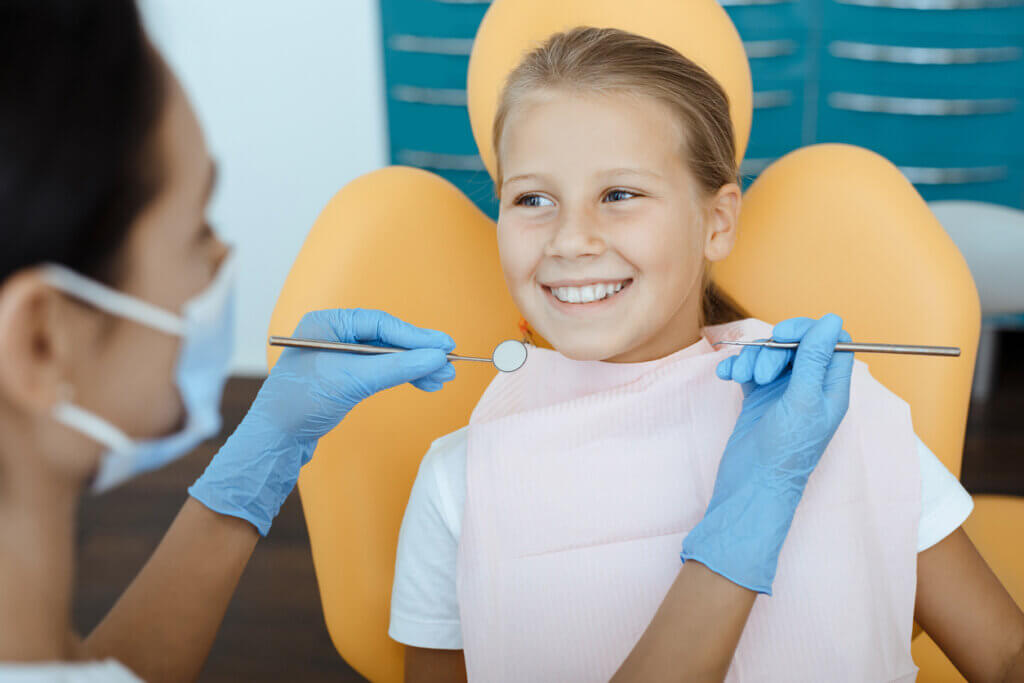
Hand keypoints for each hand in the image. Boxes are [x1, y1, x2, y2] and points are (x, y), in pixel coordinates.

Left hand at [189, 308, 455, 534]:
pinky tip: (423, 383)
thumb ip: (397, 367)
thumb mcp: (354, 380)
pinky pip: (380, 371)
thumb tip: (436, 357)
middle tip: (449, 365)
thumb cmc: (302, 403)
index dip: (416, 335)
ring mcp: (339, 358)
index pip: (381, 323)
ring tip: (442, 380)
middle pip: (388, 338)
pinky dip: (402, 377)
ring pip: (387, 357)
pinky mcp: (344, 379)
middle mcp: (334, 335)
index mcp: (328, 323)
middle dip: (419, 353)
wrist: (274, 440)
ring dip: (415, 368)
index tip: (444, 346)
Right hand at [681, 314, 853, 593]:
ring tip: (743, 378)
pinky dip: (736, 367)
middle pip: (797, 345)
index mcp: (831, 389)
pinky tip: (726, 376)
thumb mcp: (803, 401)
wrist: (751, 487)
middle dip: (775, 348)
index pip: (831, 342)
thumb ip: (815, 358)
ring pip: (770, 355)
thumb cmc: (785, 452)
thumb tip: (831, 319)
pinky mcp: (758, 399)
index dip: (809, 332)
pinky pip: (749, 370)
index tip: (786, 336)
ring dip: (752, 359)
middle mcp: (810, 388)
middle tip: (763, 371)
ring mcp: (783, 394)